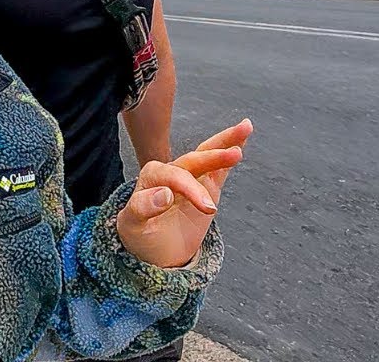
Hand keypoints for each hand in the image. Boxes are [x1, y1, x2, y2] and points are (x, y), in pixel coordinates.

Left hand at [116, 119, 252, 267]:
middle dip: (214, 157)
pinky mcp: (206, 187)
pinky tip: (242, 140)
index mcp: (151, 177)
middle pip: (193, 160)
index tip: (208, 209)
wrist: (153, 251)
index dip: (192, 189)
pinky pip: (220, 168)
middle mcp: (171, 172)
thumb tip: (165, 193)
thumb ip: (143, 207)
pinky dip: (230, 154)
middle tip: (235, 155)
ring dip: (225, 142)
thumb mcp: (132, 225)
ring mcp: (190, 178)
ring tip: (245, 127)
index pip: (175, 176)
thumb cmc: (139, 235)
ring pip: (207, 155)